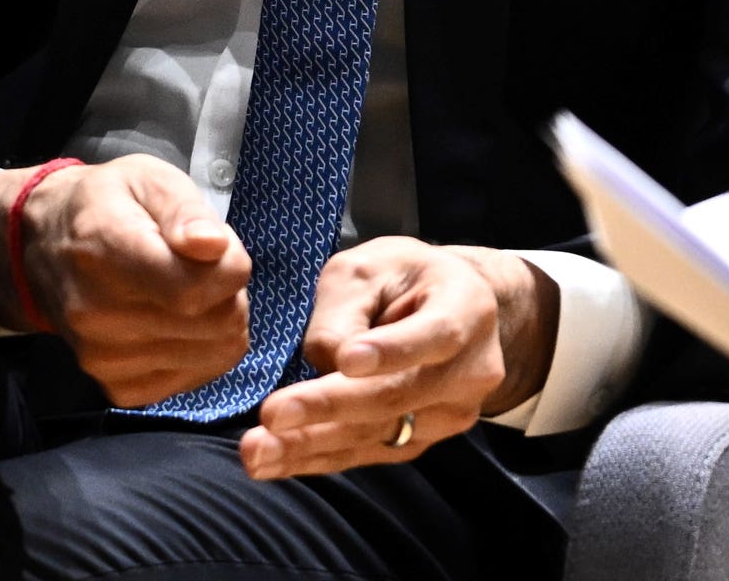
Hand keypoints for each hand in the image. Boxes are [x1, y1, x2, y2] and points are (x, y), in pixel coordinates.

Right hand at [0, 154, 251, 407]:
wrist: (44, 248)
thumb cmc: (108, 205)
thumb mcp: (148, 179)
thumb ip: (185, 211)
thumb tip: (213, 246)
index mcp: (106, 252)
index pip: (195, 288)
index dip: (231, 264)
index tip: (217, 245)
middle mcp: (97, 314)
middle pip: (217, 322)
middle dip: (229, 291)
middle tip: (202, 267)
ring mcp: (104, 358)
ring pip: (216, 351)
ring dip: (218, 319)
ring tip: (184, 290)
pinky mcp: (117, 387)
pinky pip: (197, 376)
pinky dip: (202, 349)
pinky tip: (176, 321)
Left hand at [239, 238, 559, 479]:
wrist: (452, 312)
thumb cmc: (405, 279)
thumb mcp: (371, 268)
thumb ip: (345, 310)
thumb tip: (324, 366)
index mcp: (466, 308)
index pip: (434, 334)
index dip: (392, 350)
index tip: (346, 359)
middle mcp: (471, 369)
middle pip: (397, 394)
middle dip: (329, 407)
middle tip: (272, 414)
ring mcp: (451, 413)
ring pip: (378, 433)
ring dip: (312, 444)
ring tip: (257, 450)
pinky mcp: (424, 441)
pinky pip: (367, 453)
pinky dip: (317, 458)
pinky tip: (274, 460)